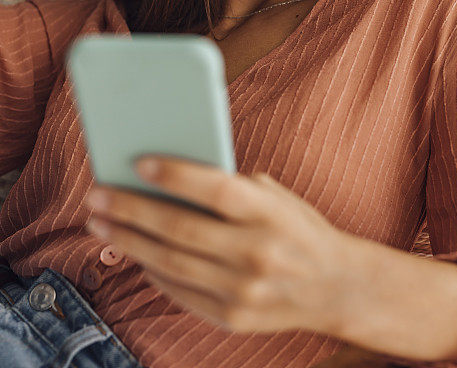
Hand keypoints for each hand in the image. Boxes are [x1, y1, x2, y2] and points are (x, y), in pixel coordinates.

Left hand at [83, 156, 358, 335]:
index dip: (177, 175)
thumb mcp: (276, 198)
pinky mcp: (233, 318)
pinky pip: (179, 291)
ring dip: (128, 240)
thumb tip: (168, 181)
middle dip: (131, 210)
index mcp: (271, 213)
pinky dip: (150, 269)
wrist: (336, 287)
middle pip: (181, 229)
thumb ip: (232, 189)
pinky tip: (131, 251)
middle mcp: (257, 253)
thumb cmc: (297, 229)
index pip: (217, 190)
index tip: (139, 162)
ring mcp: (244, 291)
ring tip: (99, 221)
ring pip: (170, 262)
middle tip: (96, 195)